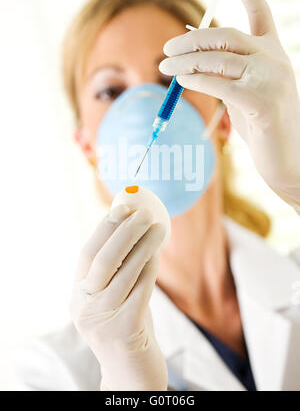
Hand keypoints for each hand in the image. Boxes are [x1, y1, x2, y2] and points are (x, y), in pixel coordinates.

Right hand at [69, 204, 167, 390]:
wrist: (130, 373)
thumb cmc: (125, 327)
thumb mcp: (111, 298)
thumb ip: (115, 270)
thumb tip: (130, 227)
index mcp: (78, 296)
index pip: (87, 253)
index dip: (105, 227)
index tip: (123, 206)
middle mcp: (84, 307)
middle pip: (103, 259)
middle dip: (125, 231)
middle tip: (144, 213)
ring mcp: (102, 320)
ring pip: (124, 272)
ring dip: (143, 245)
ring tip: (158, 228)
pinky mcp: (125, 330)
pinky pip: (141, 289)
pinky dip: (150, 267)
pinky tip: (158, 253)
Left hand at [159, 0, 299, 214]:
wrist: (290, 161)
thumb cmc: (264, 128)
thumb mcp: (244, 93)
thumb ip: (225, 72)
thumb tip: (190, 54)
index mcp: (273, 53)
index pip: (259, 10)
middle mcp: (275, 60)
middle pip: (227, 34)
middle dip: (192, 39)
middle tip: (167, 49)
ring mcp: (271, 78)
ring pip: (220, 57)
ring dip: (187, 60)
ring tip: (165, 65)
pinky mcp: (263, 101)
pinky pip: (221, 83)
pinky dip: (197, 78)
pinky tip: (181, 78)